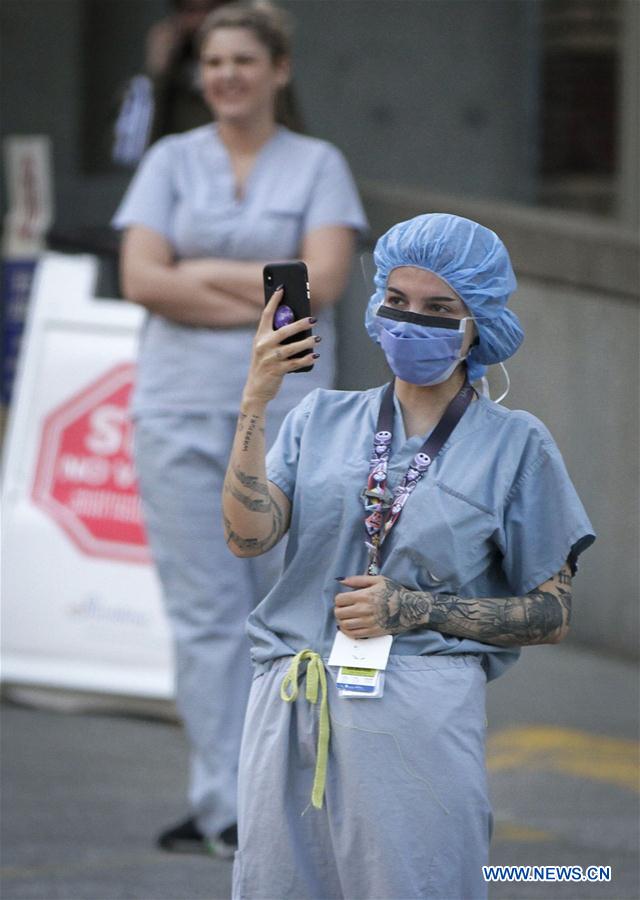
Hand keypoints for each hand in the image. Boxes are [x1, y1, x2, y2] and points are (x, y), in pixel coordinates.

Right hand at [242, 287, 318, 406]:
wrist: (255, 390)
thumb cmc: (265, 365)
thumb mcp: (265, 349)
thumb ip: (276, 336)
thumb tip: (299, 324)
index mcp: (260, 336)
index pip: (266, 314)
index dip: (274, 300)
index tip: (282, 288)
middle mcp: (263, 346)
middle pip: (283, 330)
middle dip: (300, 324)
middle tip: (313, 319)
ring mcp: (269, 359)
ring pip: (291, 347)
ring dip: (306, 343)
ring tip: (317, 339)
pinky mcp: (276, 371)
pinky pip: (294, 363)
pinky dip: (306, 359)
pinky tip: (314, 356)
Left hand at [334, 575, 431, 637]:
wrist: (410, 608)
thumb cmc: (394, 592)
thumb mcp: (378, 580)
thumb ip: (357, 580)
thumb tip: (340, 580)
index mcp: (364, 596)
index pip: (339, 600)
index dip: (338, 599)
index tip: (343, 600)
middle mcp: (364, 610)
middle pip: (339, 613)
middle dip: (338, 610)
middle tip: (342, 609)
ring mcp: (368, 622)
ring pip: (344, 625)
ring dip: (341, 621)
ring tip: (345, 618)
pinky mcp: (372, 632)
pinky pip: (353, 634)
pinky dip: (347, 631)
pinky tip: (350, 627)